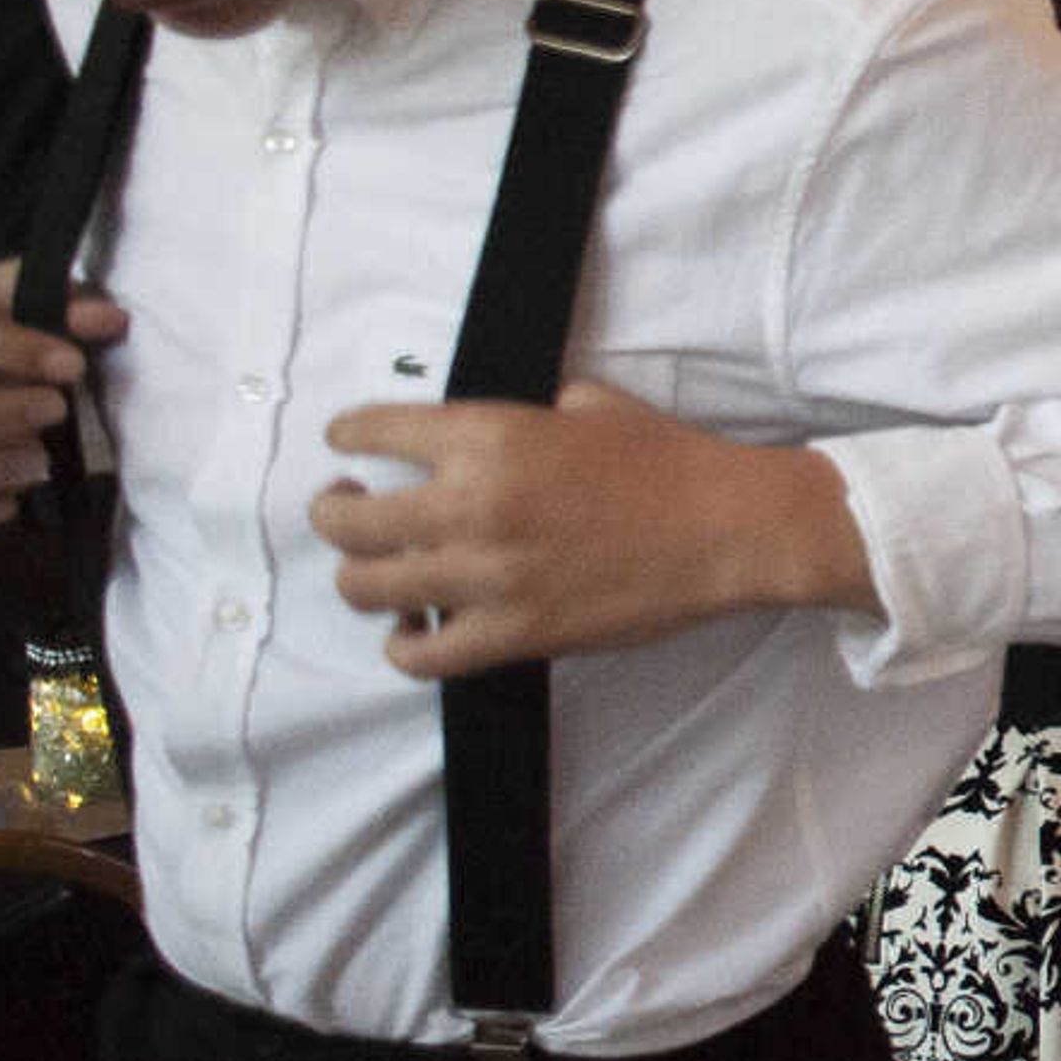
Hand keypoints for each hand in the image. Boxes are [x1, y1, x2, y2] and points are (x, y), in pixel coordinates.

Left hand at [307, 382, 867, 676]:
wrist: (728, 529)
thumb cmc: (669, 460)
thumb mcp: (590, 405)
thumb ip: (524, 415)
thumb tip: (487, 434)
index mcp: (490, 434)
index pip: (373, 430)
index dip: (347, 436)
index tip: (344, 445)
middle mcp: (473, 502)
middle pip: (347, 521)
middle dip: (333, 512)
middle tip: (344, 508)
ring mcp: (488, 575)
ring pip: (366, 589)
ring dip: (358, 579)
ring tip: (373, 572)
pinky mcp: (514, 633)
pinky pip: (421, 655)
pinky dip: (402, 646)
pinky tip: (410, 630)